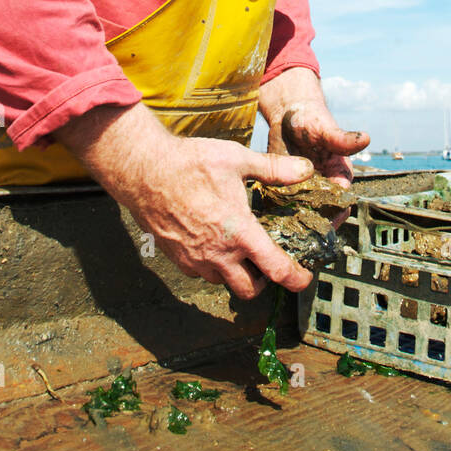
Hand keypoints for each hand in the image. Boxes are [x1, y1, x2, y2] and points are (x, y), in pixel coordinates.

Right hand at [54, 101, 315, 298]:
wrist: (145, 171)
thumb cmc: (192, 162)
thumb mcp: (238, 159)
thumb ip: (274, 169)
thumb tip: (306, 170)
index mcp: (240, 232)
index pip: (276, 270)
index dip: (296, 279)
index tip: (304, 277)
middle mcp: (218, 254)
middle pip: (250, 291)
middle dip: (264, 282)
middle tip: (267, 262)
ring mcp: (196, 260)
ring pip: (224, 282)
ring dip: (236, 273)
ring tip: (240, 248)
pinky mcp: (178, 258)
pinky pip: (201, 273)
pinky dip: (213, 265)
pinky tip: (213, 240)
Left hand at [258, 69, 369, 224]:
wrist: (287, 115)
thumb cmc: (311, 118)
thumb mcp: (324, 129)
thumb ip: (342, 139)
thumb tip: (366, 138)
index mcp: (340, 175)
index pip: (341, 203)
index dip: (332, 215)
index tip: (318, 223)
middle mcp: (324, 186)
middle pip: (322, 214)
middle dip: (312, 224)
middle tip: (297, 233)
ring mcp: (305, 190)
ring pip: (303, 214)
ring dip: (295, 224)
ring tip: (282, 231)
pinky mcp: (287, 189)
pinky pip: (285, 208)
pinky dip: (279, 215)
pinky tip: (268, 220)